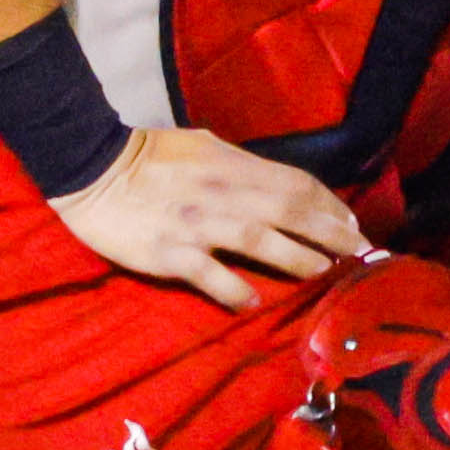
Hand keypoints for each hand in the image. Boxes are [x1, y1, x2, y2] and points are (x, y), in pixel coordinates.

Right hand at [50, 126, 362, 300]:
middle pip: (291, 212)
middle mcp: (224, 194)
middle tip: (358, 253)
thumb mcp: (203, 146)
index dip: (329, 205)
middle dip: (331, 233)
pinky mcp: (170, 254)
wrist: (91, 168)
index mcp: (233, 165)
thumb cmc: (148, 155)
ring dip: (299, 260)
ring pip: (262, 242)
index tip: (351, 224)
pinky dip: (236, 290)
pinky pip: (211, 276)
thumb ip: (240, 166)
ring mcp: (198, 226)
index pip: (296, 183)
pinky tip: (254, 303)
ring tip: (324, 275)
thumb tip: (274, 185)